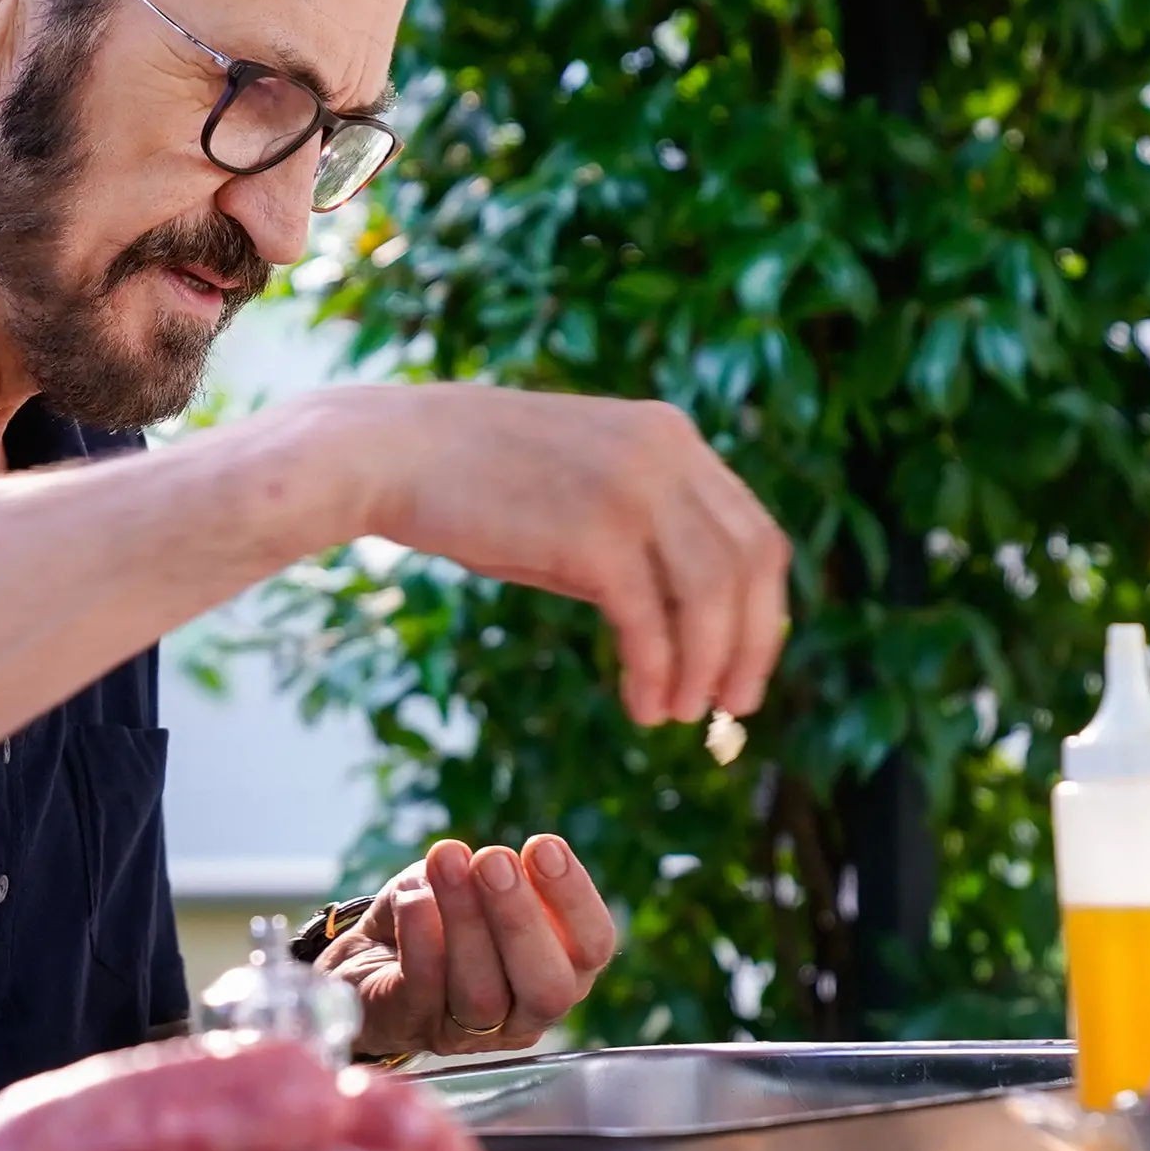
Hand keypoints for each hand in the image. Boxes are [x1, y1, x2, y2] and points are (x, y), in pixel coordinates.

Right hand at [265, 383, 792, 728]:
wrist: (387, 453)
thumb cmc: (473, 487)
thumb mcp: (579, 498)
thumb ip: (640, 541)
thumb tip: (689, 632)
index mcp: (671, 435)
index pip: (754, 531)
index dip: (762, 609)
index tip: (744, 664)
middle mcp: (667, 452)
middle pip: (753, 564)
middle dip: (754, 646)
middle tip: (732, 707)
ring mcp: (635, 489)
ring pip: (713, 598)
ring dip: (706, 668)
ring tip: (679, 715)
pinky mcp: (595, 534)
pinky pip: (652, 621)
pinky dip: (656, 673)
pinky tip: (644, 705)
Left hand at [320, 834, 622, 1059]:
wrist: (365, 960)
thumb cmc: (435, 918)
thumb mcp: (472, 885)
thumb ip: (494, 877)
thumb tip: (496, 863)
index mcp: (559, 972)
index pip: (592, 949)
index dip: (574, 898)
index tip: (543, 846)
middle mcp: (524, 1015)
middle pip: (547, 989)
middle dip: (521, 919)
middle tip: (494, 861)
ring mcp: (468, 1033)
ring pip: (482, 995)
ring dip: (465, 919)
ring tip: (447, 861)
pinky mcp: (412, 1027)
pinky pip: (423, 989)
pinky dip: (420, 936)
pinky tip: (414, 896)